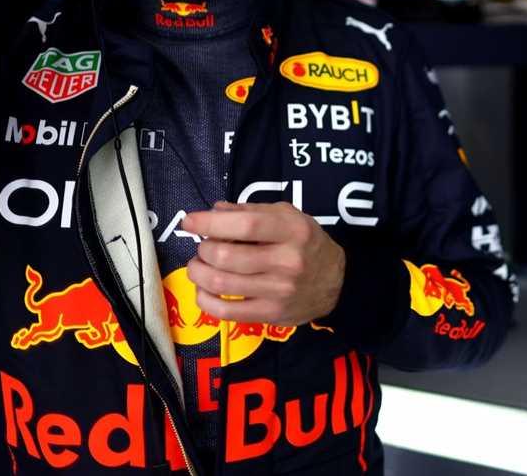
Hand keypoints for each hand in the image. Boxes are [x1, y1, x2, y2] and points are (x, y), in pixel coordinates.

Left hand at [182, 201, 345, 326]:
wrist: (336, 282)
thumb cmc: (307, 244)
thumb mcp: (289, 216)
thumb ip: (251, 212)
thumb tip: (213, 211)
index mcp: (292, 231)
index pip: (245, 225)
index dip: (211, 223)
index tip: (189, 221)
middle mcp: (287, 261)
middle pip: (227, 256)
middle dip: (203, 249)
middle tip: (203, 246)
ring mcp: (278, 291)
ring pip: (221, 283)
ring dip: (198, 272)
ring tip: (198, 266)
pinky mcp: (270, 314)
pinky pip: (226, 311)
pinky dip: (204, 300)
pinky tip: (203, 290)